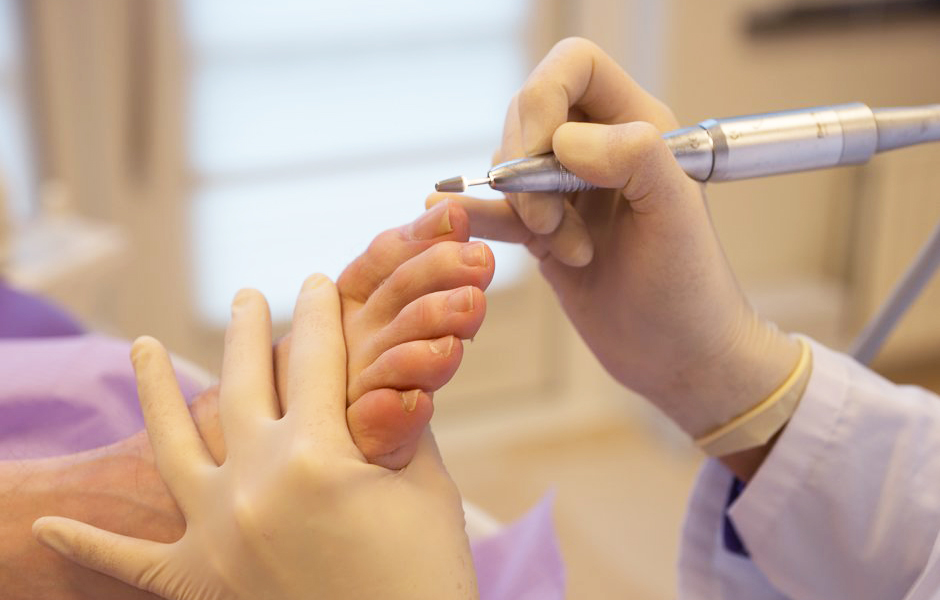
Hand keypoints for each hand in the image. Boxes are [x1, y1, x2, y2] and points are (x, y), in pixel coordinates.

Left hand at [32, 277, 477, 599]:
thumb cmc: (425, 576)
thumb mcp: (426, 490)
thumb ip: (398, 425)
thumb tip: (385, 377)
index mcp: (315, 456)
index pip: (315, 359)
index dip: (321, 313)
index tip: (317, 283)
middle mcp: (252, 484)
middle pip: (241, 384)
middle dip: (247, 331)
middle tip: (247, 296)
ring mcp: (216, 533)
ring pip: (170, 445)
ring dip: (154, 391)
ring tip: (140, 346)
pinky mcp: (199, 583)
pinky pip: (131, 562)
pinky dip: (88, 546)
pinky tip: (48, 527)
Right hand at [428, 38, 799, 443]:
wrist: (676, 358)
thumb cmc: (689, 290)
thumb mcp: (674, 216)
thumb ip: (634, 156)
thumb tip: (564, 140)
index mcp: (639, 127)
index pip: (575, 67)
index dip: (545, 94)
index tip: (544, 152)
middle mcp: (600, 149)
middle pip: (530, 113)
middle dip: (527, 168)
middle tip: (555, 224)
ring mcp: (568, 191)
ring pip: (509, 162)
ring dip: (521, 208)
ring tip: (568, 252)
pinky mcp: (545, 231)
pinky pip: (498, 208)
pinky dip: (477, 213)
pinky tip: (454, 217)